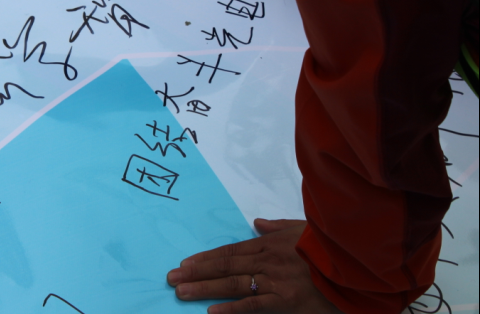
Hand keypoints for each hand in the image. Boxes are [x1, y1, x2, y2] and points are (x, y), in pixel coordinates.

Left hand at [167, 219, 341, 313]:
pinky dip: (232, 309)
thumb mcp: (302, 229)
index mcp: (268, 244)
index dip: (205, 258)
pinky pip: (254, 306)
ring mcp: (275, 282)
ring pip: (233, 284)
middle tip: (171, 277)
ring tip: (181, 291)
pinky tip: (212, 312)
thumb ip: (277, 227)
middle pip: (225, 266)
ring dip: (204, 288)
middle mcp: (266, 261)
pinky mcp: (286, 302)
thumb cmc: (330, 247)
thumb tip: (258, 223)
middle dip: (196, 272)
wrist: (356, 265)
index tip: (185, 263)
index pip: (229, 251)